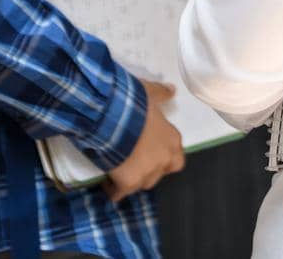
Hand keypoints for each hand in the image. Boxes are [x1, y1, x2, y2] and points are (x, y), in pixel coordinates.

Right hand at [104, 79, 184, 202]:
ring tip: (119, 171)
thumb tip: (172, 90)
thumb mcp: (150, 92)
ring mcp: (148, 173)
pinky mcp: (129, 182)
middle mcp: (164, 159)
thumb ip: (162, 93)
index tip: (151, 152)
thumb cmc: (134, 103)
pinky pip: (120, 193)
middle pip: (160, 173)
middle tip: (134, 162)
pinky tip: (106, 183)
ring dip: (133, 179)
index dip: (164, 157)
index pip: (176, 159)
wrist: (112, 117)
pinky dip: (113, 190)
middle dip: (149, 170)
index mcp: (173, 139)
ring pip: (142, 184)